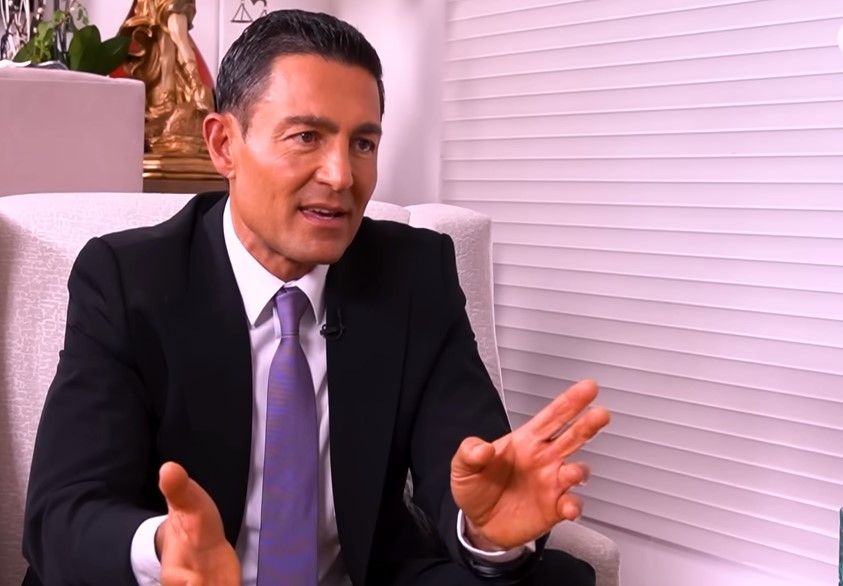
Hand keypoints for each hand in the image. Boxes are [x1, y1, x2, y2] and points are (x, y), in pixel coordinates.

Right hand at [155, 462, 240, 585]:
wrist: (198, 537)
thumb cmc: (192, 521)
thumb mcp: (188, 502)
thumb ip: (179, 489)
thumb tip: (169, 468)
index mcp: (177, 572)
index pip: (182, 583)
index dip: (192, 583)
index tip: (196, 580)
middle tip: (223, 582)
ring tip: (233, 581)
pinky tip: (240, 582)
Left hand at [451, 380, 609, 549]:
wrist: (479, 524)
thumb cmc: (476, 488)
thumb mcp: (463, 467)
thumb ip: (470, 453)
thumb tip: (482, 448)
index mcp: (526, 441)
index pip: (552, 416)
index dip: (570, 401)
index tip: (588, 388)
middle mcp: (545, 458)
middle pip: (573, 437)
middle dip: (588, 424)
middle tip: (601, 414)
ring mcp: (552, 483)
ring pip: (577, 470)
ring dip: (579, 470)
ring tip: (573, 472)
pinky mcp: (554, 508)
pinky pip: (572, 504)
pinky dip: (574, 505)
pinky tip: (569, 506)